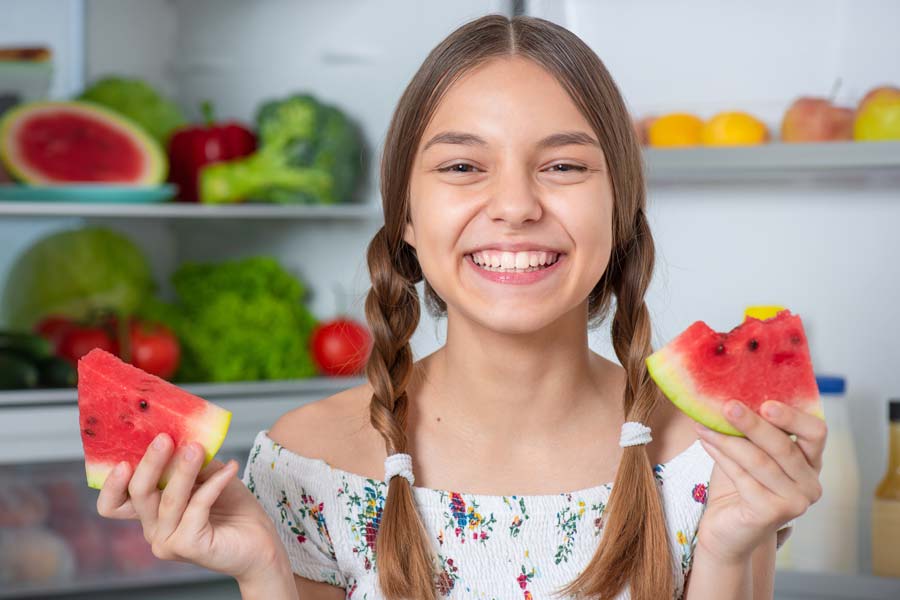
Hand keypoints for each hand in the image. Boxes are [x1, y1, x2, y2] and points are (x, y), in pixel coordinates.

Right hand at [96, 432, 289, 582]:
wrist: (260, 540)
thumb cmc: (232, 508)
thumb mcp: (208, 475)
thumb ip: (188, 461)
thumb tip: (180, 436)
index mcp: (150, 512)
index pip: (114, 504)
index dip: (112, 485)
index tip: (123, 460)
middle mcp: (153, 529)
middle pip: (138, 494)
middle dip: (151, 463)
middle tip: (165, 439)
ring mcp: (168, 541)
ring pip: (169, 499)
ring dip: (184, 469)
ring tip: (198, 448)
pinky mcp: (188, 546)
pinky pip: (197, 506)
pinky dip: (214, 483)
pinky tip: (231, 468)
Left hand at [694, 400, 826, 563]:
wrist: (727, 528)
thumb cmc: (739, 484)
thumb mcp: (748, 449)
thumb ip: (750, 428)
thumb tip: (726, 392)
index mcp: (811, 461)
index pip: (816, 432)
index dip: (794, 416)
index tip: (765, 401)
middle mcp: (810, 483)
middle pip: (785, 446)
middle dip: (753, 424)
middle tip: (726, 406)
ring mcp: (795, 502)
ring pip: (760, 462)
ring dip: (728, 439)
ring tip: (703, 424)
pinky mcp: (773, 514)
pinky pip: (744, 478)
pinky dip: (722, 457)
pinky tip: (706, 442)